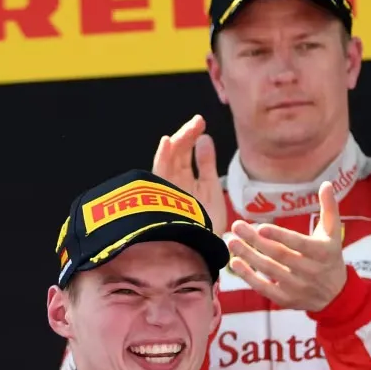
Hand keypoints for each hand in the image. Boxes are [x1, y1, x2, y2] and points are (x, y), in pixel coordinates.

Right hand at [152, 114, 226, 234]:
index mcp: (184, 180)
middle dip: (186, 136)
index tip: (201, 123)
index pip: (183, 153)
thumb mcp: (211, 188)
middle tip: (198, 121)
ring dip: (177, 142)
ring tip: (188, 129)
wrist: (206, 248)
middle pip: (175, 154)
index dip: (191, 137)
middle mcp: (172, 183)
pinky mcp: (162, 197)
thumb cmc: (209, 224)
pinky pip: (160, 175)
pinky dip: (163, 158)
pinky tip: (167, 142)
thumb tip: (204, 138)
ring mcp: (166, 190)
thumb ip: (206, 163)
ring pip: (167, 161)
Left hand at [225, 182, 346, 310]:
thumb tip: (327, 184)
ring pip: (269, 270)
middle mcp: (311, 271)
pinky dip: (249, 276)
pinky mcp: (286, 299)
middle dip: (256, 241)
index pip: (300, 244)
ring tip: (232, 242)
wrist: (335, 295)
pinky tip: (236, 263)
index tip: (261, 227)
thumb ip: (329, 208)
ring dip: (248, 256)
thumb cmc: (330, 257)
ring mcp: (298, 287)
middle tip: (237, 227)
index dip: (280, 236)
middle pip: (279, 255)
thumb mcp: (333, 233)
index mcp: (323, 253)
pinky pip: (264, 288)